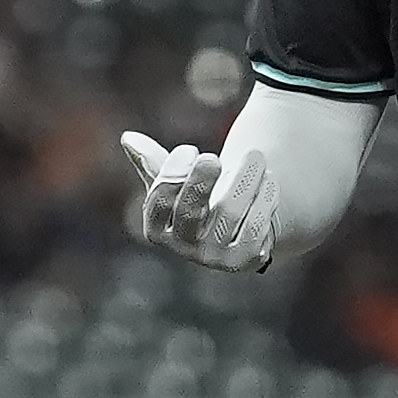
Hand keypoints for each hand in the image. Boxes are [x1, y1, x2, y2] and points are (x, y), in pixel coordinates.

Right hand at [118, 132, 275, 272]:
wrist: (237, 225)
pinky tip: (269, 179)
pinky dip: (263, 198)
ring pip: (229, 213)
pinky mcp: (246, 259)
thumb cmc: (198, 198)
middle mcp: (184, 247)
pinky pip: (255, 226)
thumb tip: (129, 138)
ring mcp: (215, 257)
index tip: (190, 149)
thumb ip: (151, 161)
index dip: (174, 173)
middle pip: (190, 212)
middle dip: (202, 179)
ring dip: (244, 178)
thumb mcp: (174, 180)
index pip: (159, 202)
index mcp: (158, 229)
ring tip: (255, 155)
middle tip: (214, 156)